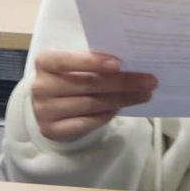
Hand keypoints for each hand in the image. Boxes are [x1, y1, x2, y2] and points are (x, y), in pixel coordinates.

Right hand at [32, 50, 156, 142]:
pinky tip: (121, 107)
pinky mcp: (52, 130)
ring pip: (91, 104)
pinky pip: (87, 122)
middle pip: (87, 85)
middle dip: (122, 82)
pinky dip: (107, 114)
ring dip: (122, 99)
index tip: (119, 63)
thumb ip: (93, 62)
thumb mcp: (74, 64)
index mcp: (45, 62)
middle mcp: (41, 86)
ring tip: (144, 94)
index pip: (67, 60)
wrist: (49, 104)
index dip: (92, 62)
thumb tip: (129, 65)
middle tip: (149, 81)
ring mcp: (44, 111)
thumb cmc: (68, 76)